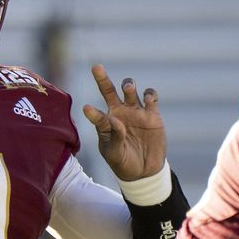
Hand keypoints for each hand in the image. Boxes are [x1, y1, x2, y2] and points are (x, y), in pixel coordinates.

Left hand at [82, 64, 165, 181]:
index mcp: (106, 124)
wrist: (145, 171)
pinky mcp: (152, 115)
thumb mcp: (115, 155)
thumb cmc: (123, 163)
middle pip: (109, 91)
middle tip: (96, 68)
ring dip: (128, 85)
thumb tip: (115, 120)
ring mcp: (136, 112)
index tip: (86, 109)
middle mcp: (119, 113)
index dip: (92, 112)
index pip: (96, 115)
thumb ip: (114, 138)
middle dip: (102, 78)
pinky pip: (151, 98)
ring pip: (130, 90)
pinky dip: (150, 95)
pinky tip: (148, 98)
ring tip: (128, 87)